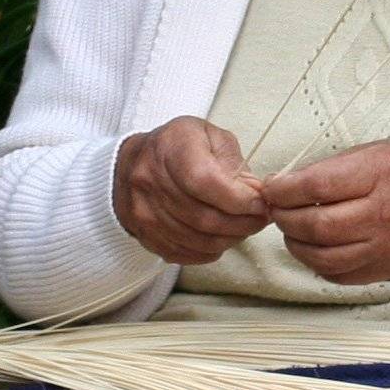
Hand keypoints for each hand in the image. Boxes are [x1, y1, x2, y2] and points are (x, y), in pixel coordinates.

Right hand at [114, 116, 269, 265]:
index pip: (206, 182)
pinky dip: (210, 250)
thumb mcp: (210, 136)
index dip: (238, 199)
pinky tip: (220, 237)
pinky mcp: (144, 235)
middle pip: (204, 217)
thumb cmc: (178, 147)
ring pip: (198, 240)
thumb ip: (235, 164)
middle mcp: (150, 181)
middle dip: (242, 223)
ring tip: (244, 228)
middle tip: (260, 219)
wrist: (130, 165)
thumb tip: (256, 195)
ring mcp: (144, 212)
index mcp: (170, 148)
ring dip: (230, 239)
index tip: (260, 203)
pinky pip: (185, 253)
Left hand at [261, 139, 389, 285]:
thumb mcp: (380, 150)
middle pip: (317, 226)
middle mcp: (386, 215)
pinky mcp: (384, 270)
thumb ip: (335, 167)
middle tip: (277, 209)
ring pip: (323, 257)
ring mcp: (386, 248)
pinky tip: (314, 247)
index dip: (284, 189)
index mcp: (384, 174)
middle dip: (285, 218)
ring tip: (292, 229)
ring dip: (296, 244)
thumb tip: (288, 183)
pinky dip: (316, 263)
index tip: (271, 187)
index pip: (318, 186)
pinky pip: (338, 275)